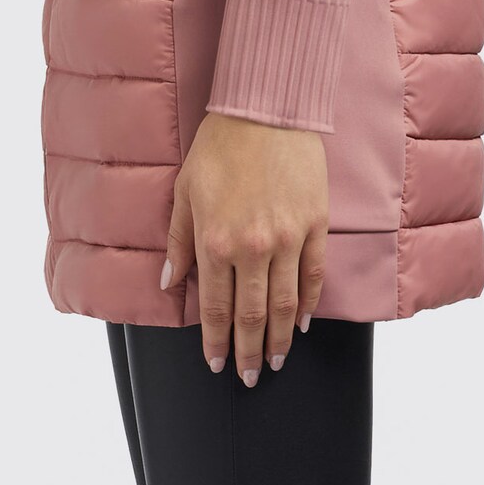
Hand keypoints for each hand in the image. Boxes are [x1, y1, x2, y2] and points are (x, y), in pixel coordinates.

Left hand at [161, 110, 328, 383]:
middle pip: (253, 315)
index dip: (216, 341)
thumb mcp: (185, 190)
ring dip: (280, 338)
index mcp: (215, 241)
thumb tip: (169, 282)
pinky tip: (301, 321)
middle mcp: (251, 247)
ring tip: (276, 360)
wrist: (266, 108)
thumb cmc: (220, 145)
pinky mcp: (315, 223)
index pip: (215, 308)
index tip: (217, 363)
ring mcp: (287, 237)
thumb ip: (179, 241)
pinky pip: (313, 274)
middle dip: (250, 351)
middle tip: (250, 377)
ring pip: (285, 304)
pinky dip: (308, 302)